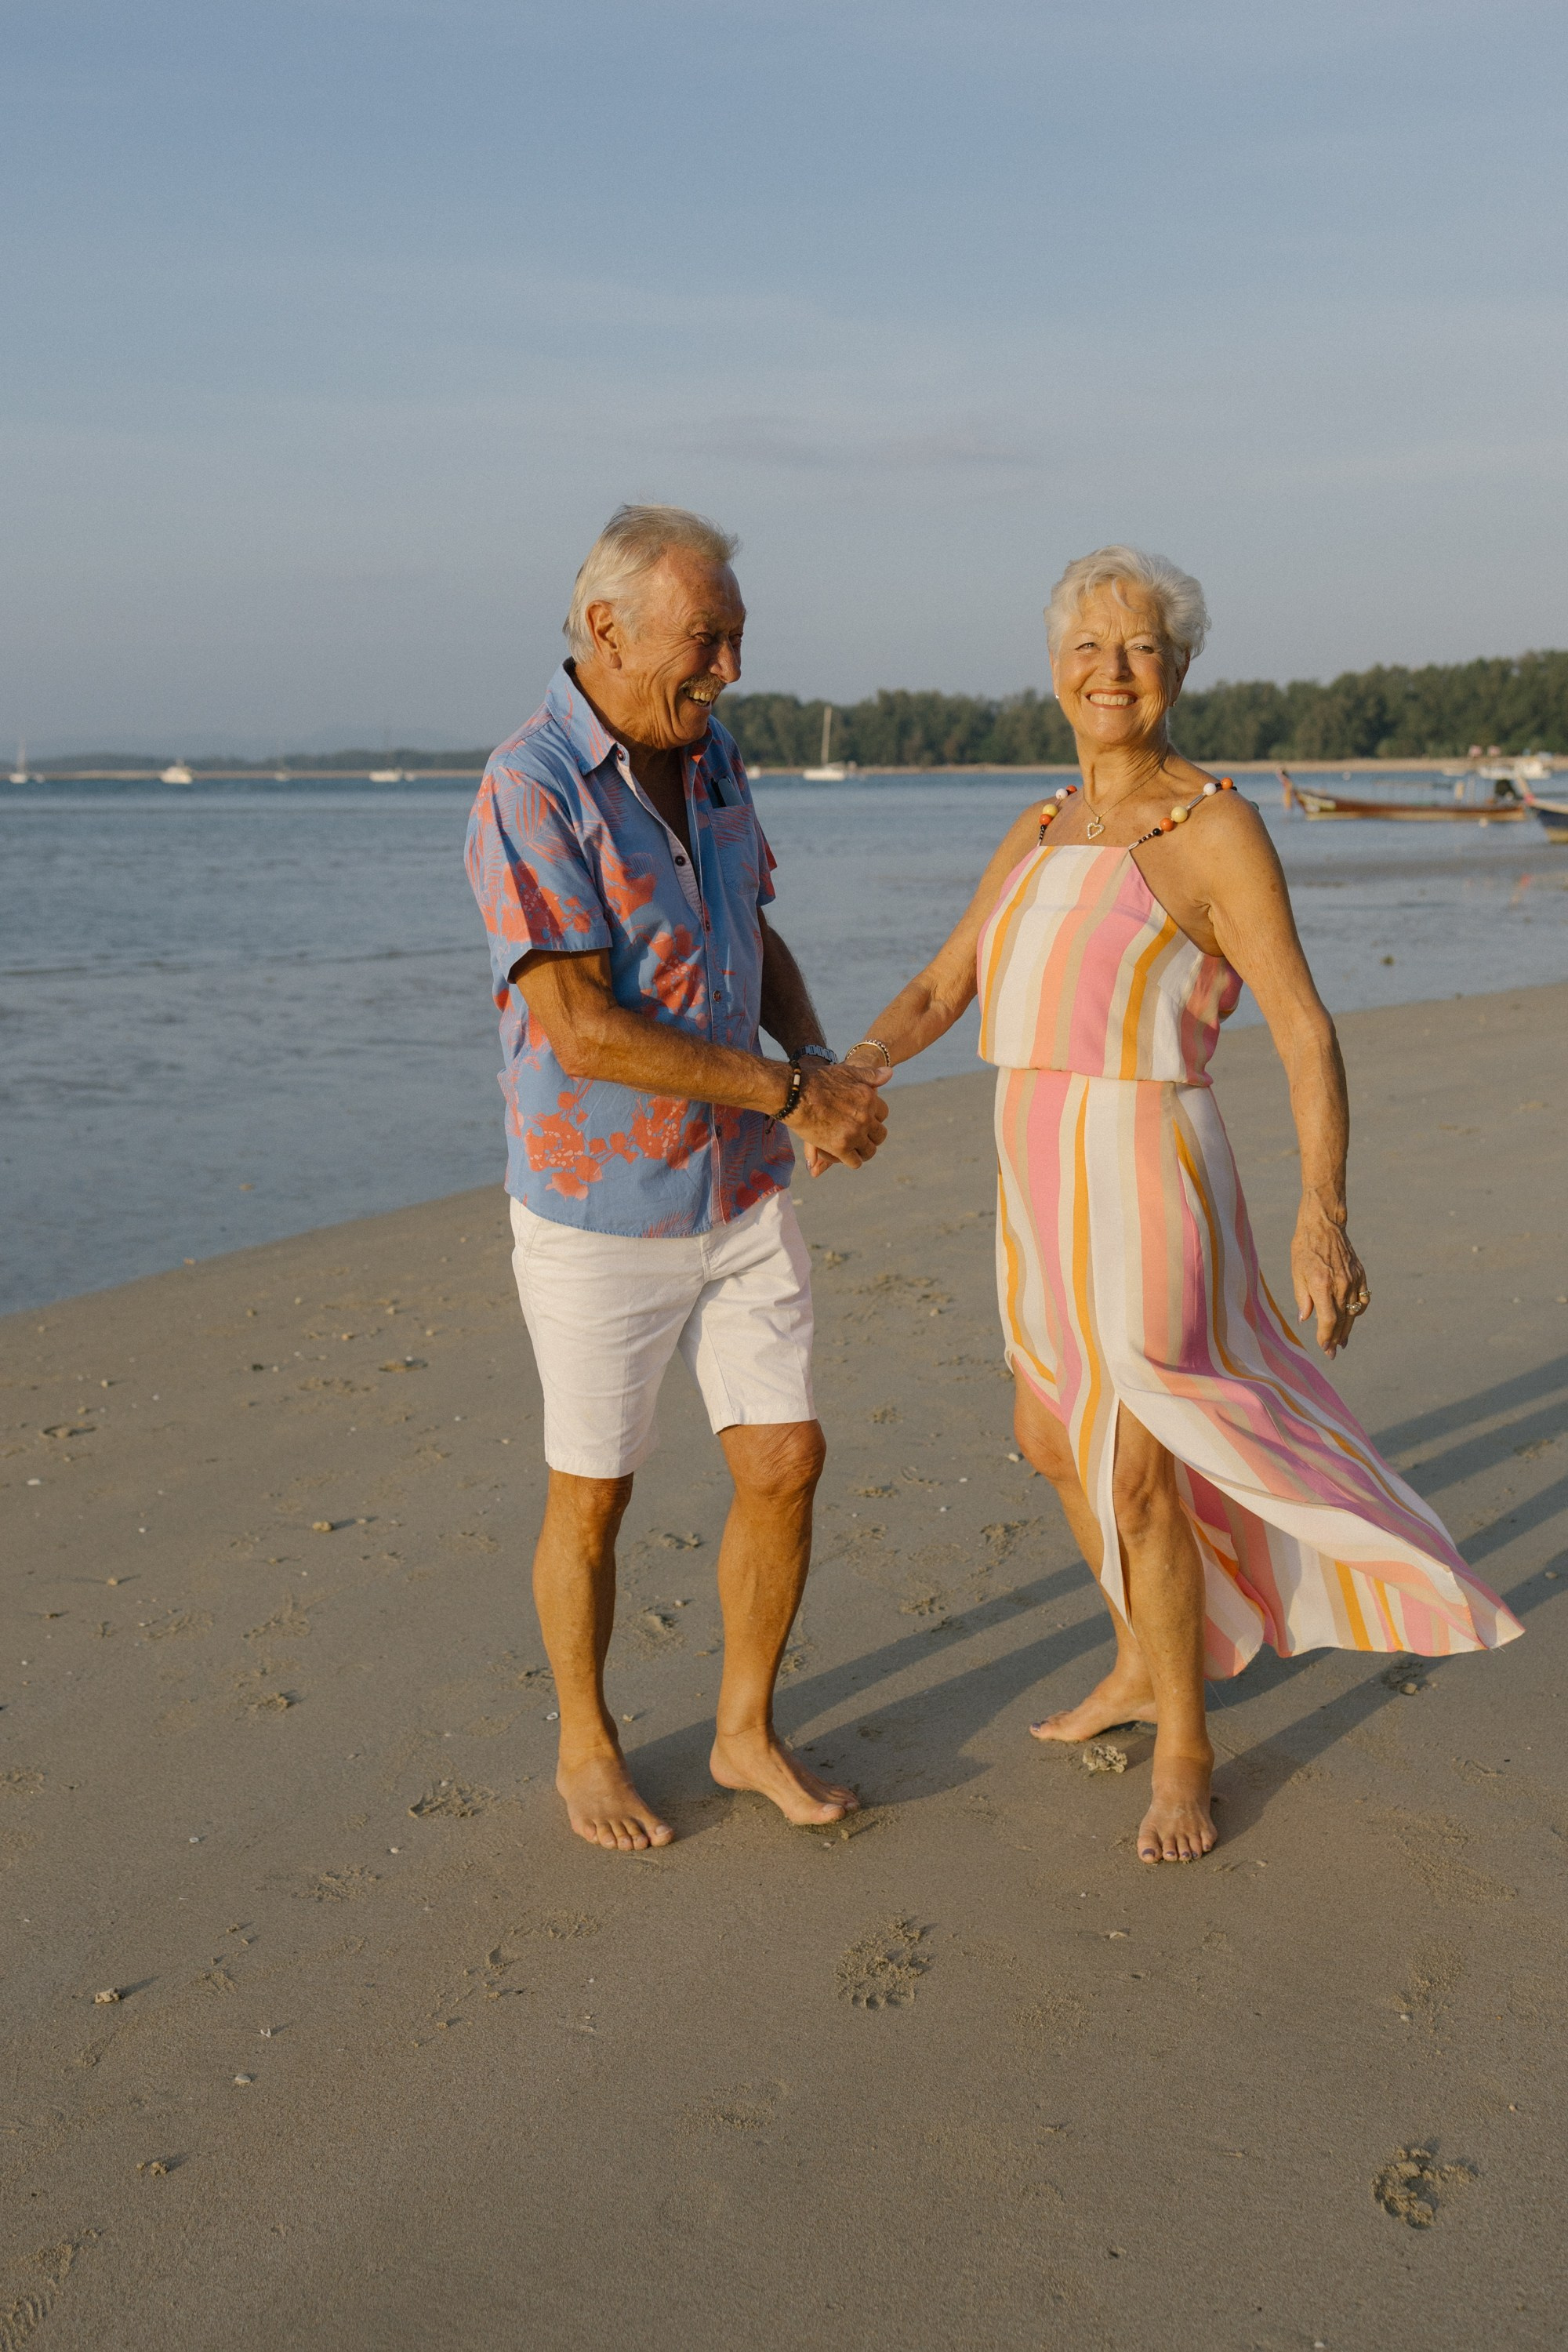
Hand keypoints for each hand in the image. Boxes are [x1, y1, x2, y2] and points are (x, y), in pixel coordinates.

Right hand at [787, 1064, 886, 1170]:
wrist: (792, 1092)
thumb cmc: (817, 1079)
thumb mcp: (847, 1071)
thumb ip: (869, 1075)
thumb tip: (889, 1073)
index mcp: (869, 1099)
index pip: (883, 1114)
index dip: (873, 1118)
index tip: (865, 1121)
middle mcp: (865, 1117)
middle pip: (879, 1135)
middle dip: (870, 1137)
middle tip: (860, 1139)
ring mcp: (854, 1133)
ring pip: (869, 1151)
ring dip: (861, 1152)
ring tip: (852, 1150)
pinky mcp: (840, 1146)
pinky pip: (854, 1162)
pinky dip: (849, 1161)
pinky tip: (842, 1157)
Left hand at [1291, 1197, 1367, 1356]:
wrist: (1323, 1226)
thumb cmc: (1304, 1248)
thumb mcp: (1297, 1273)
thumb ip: (1303, 1298)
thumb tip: (1306, 1320)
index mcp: (1322, 1285)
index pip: (1328, 1320)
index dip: (1326, 1337)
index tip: (1324, 1348)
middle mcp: (1340, 1285)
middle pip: (1342, 1320)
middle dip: (1336, 1338)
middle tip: (1332, 1352)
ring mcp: (1353, 1280)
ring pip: (1353, 1312)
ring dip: (1348, 1329)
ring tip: (1342, 1342)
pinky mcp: (1360, 1275)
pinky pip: (1363, 1299)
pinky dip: (1359, 1311)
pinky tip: (1352, 1318)